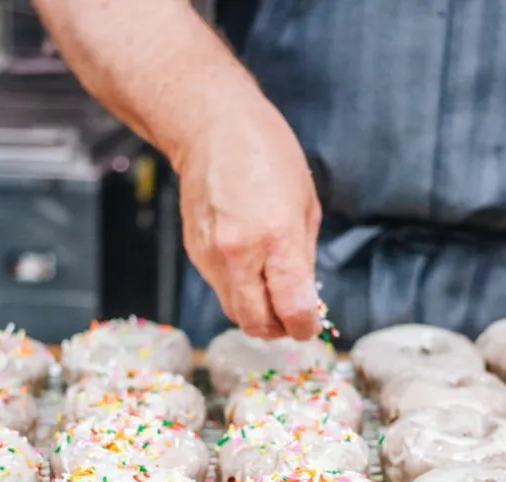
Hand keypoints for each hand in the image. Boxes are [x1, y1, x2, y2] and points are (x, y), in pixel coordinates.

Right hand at [173, 99, 322, 339]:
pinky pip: (221, 289)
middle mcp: (240, 254)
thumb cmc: (267, 155)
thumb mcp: (306, 204)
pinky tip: (250, 267)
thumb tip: (305, 298)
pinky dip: (239, 291)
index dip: (304, 327)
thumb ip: (304, 258)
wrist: (211, 127)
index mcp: (277, 239)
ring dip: (257, 314)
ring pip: (234, 312)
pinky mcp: (196, 254)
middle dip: (278, 330)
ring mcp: (212, 257)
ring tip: (272, 295)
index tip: (309, 325)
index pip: (291, 310)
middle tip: (291, 319)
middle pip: (256, 323)